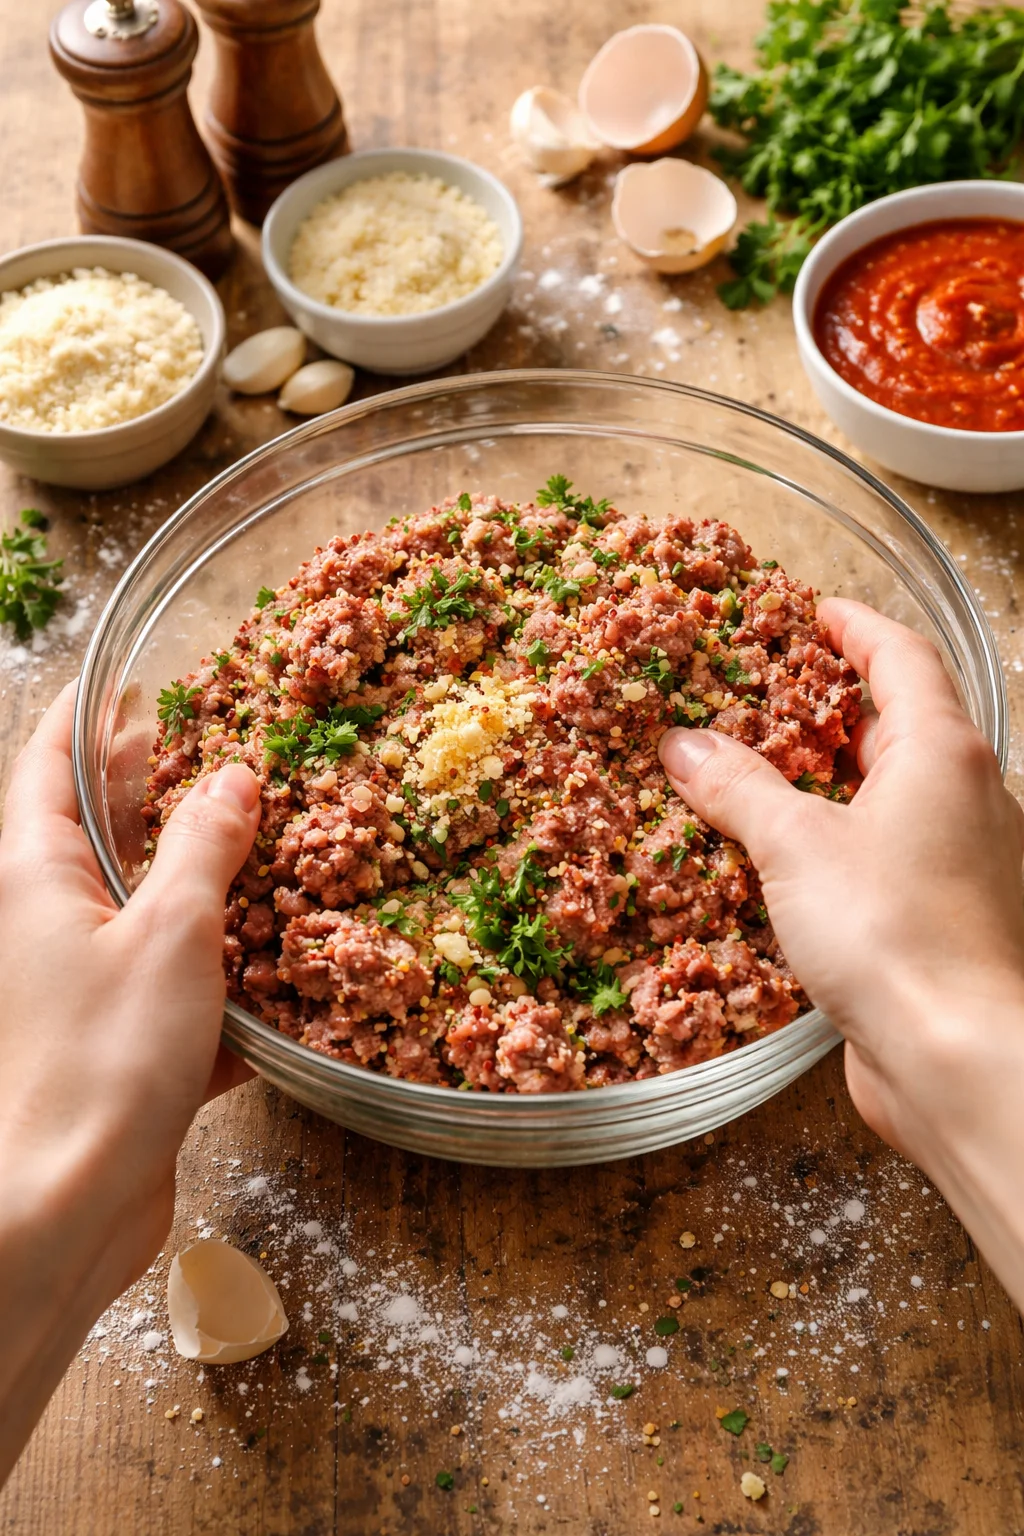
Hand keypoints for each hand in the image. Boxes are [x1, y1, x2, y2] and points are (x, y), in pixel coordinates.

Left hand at [0, 682, 258, 1480]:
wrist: (66, 1208)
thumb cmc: (102, 1059)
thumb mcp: (170, 932)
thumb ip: (204, 847)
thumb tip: (233, 779)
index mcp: (36, 873)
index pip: (50, 760)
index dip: (92, 713)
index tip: (137, 678)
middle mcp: (51, 919)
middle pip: (102, 827)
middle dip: (163, 788)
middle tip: (230, 748)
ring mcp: (85, 980)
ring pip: (151, 905)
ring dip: (209, 880)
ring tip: (277, 840)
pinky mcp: (124, 1038)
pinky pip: (179, 982)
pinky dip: (225, 971)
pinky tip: (284, 968)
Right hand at [659, 598, 1023, 1308]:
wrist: (957, 1058)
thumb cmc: (895, 934)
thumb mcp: (796, 844)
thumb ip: (737, 787)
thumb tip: (683, 746)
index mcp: (944, 752)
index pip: (902, 656)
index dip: (852, 626)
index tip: (807, 611)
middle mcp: (965, 797)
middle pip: (893, 724)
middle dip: (820, 707)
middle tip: (749, 694)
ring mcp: (956, 860)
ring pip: (882, 797)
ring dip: (817, 782)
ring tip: (742, 775)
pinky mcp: (936, 918)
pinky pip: (877, 858)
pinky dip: (827, 846)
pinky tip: (770, 865)